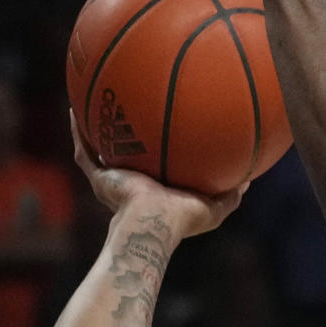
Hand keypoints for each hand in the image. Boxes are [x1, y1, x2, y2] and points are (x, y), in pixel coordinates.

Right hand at [70, 113, 244, 239]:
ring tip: (94, 102)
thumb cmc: (183, 220)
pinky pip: (84, 150)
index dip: (158, 150)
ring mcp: (113, 181)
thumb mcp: (215, 208)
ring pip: (100, 149)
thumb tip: (250, 180)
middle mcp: (132, 184)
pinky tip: (75, 109)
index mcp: (157, 190)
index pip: (157, 166)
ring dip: (97, 129)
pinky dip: (77, 131)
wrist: (153, 224)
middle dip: (125, 136)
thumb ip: (231, 195)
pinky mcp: (100, 178)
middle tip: (128, 110)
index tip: (165, 130)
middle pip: (126, 154)